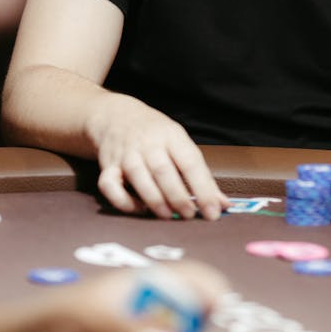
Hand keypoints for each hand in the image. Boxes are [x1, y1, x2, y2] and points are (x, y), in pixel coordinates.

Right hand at [87, 92, 229, 218]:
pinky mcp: (107, 166)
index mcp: (172, 136)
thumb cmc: (155, 134)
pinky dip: (123, 201)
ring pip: (139, 178)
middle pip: (164, 171)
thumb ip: (201, 175)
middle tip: (189, 215)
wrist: (117, 116)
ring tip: (168, 215)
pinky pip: (109, 187)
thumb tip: (223, 204)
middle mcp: (148, 143)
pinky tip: (138, 209)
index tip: (213, 211)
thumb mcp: (180, 144)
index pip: (191, 162)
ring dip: (155, 201)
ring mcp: (126, 154)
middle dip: (178, 197)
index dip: (204, 189)